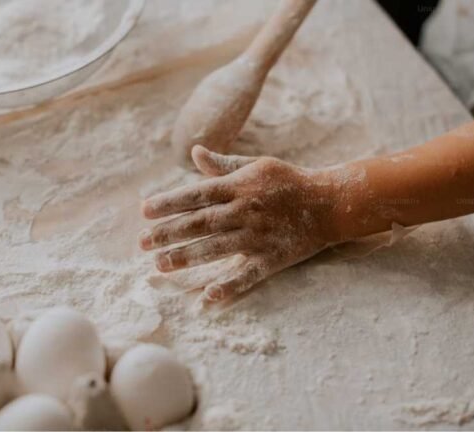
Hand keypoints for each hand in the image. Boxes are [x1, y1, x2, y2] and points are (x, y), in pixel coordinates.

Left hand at [140, 145, 341, 301]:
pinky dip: (228, 287)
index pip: (196, 195)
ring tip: (160, 265)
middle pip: (200, 223)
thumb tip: (194, 152)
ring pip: (216, 248)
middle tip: (142, 243)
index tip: (144, 211)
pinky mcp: (272, 258)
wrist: (331, 203)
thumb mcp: (257, 166)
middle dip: (169, 233)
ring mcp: (258, 236)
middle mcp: (245, 211)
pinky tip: (206, 298)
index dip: (169, 203)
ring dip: (187, 258)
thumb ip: (223, 165)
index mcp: (239, 186)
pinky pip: (247, 276)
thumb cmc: (288, 181)